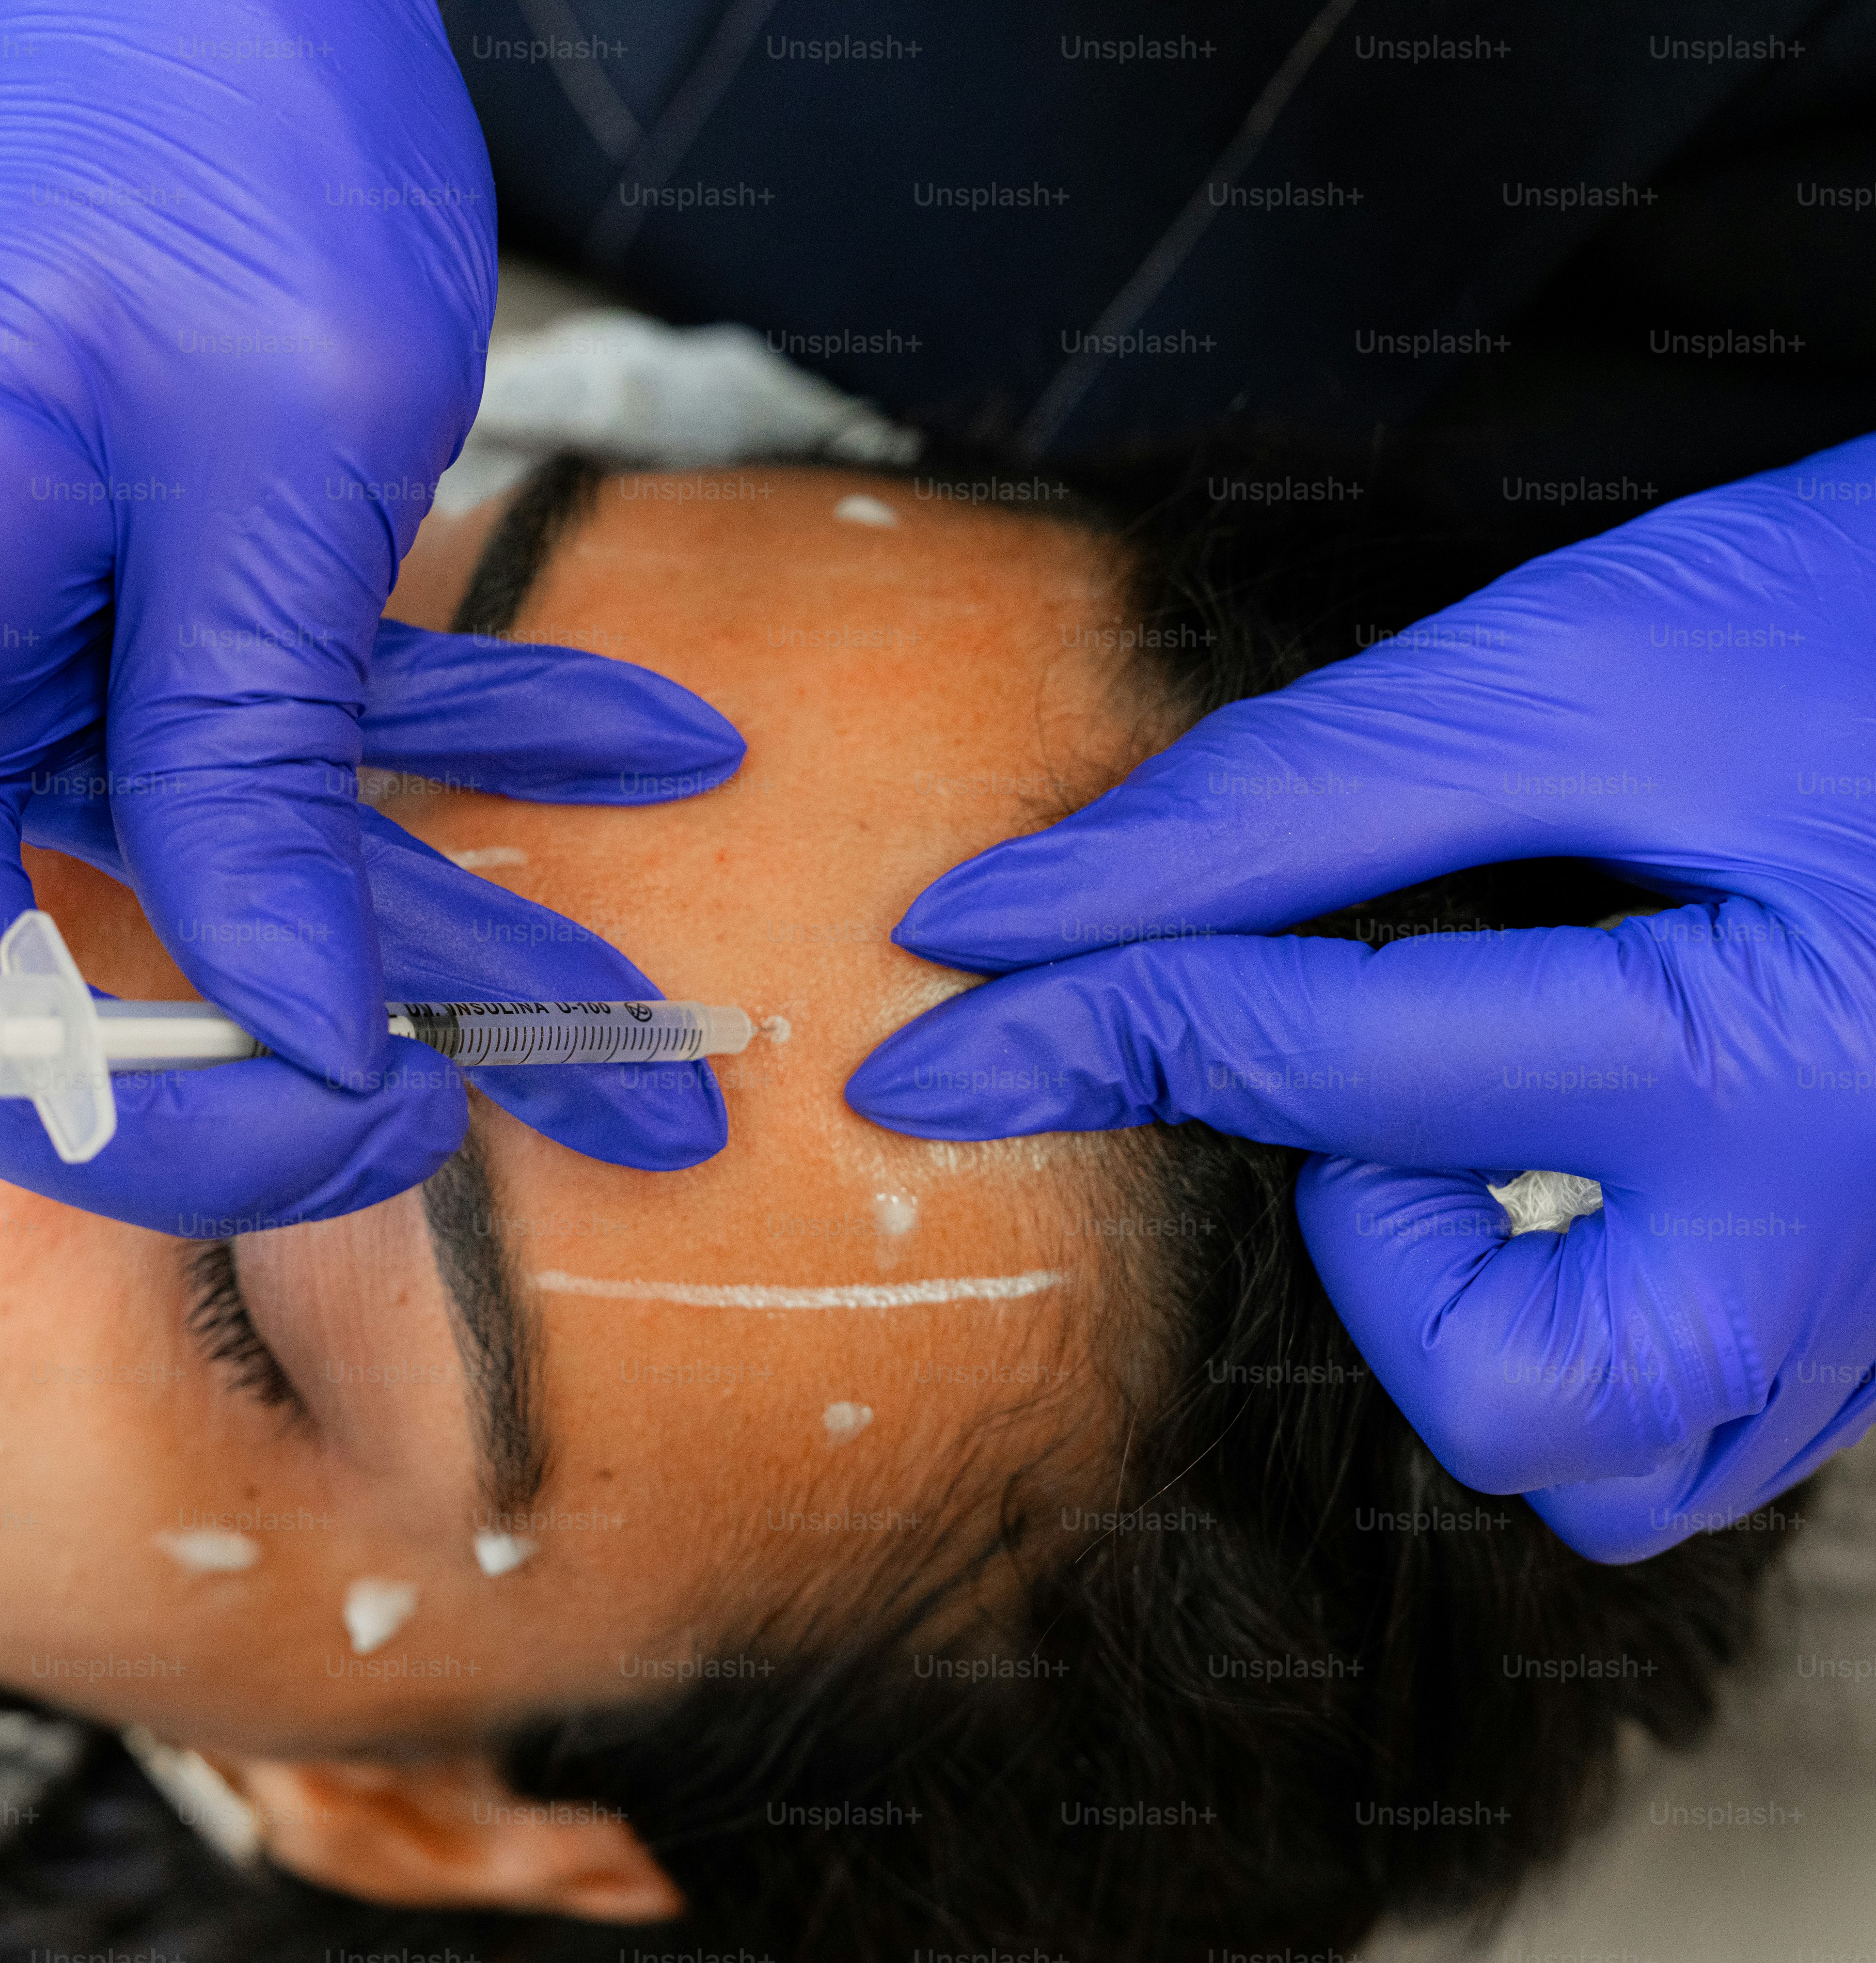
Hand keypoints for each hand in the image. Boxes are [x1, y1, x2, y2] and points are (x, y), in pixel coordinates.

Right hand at [0, 0, 718, 1355]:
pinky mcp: (137, 637)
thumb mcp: (267, 464)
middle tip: (442, 1123)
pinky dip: (457, 784)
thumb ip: (252, 765)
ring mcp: (11, 667)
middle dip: (219, 1108)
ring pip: (188, 903)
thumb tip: (279, 1049)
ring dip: (429, 965)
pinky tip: (648, 770)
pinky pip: (284, 772)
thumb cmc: (212, 124)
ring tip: (658, 1065)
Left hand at [847, 433, 1875, 1561]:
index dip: (1081, 1025)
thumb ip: (1290, 802)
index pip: (1310, 1063)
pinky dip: (1582, 1325)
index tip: (922, 1031)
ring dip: (1473, 1307)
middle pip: (1500, 1384)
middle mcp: (1847, 1238)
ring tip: (1479, 1116)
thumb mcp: (1591, 661)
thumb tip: (1014, 910)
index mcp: (1768, 1066)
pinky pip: (1696, 1422)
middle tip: (1377, 1048)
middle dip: (1365, 1231)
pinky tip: (1565, 1167)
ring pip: (1603, 1457)